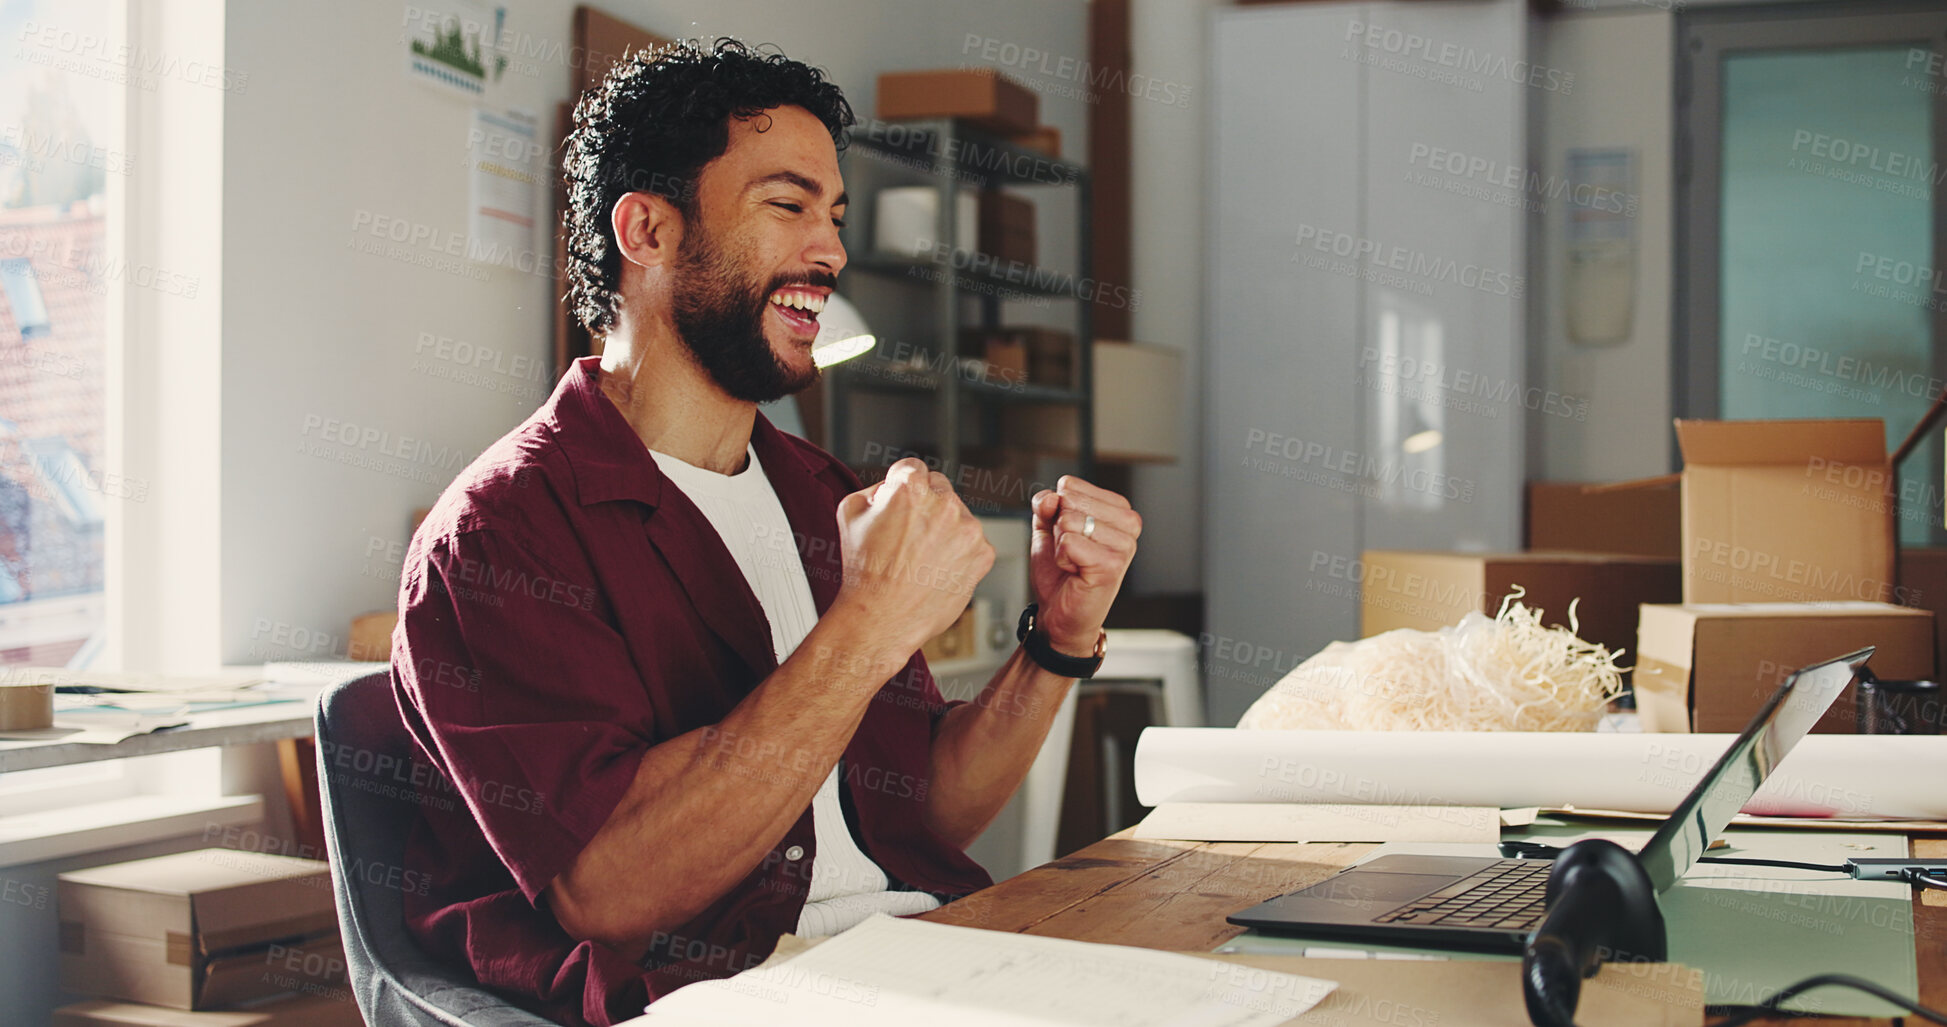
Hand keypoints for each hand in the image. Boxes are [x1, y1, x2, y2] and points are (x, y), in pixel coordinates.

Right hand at [833, 458, 995, 656]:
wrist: (882, 617)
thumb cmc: (864, 571)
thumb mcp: (850, 512)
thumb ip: (874, 488)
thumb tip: (892, 486)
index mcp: (910, 489)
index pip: (913, 468)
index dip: (902, 485)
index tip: (901, 501)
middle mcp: (944, 504)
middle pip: (939, 489)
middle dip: (925, 506)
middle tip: (908, 536)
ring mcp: (967, 529)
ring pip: (958, 517)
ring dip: (944, 530)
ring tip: (920, 558)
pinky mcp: (982, 554)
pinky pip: (973, 543)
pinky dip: (959, 553)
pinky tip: (936, 569)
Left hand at [1029, 477, 1139, 654]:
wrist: (1060, 613)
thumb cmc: (1060, 573)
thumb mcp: (1048, 529)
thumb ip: (1046, 505)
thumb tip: (1053, 497)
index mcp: (1118, 509)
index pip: (1070, 485)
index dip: (1057, 511)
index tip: (1071, 535)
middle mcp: (1128, 523)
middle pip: (1069, 500)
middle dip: (1058, 528)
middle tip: (1072, 552)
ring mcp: (1124, 544)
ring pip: (1068, 521)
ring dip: (1061, 546)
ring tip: (1075, 563)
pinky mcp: (1112, 564)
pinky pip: (1068, 542)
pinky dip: (1062, 559)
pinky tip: (1076, 571)